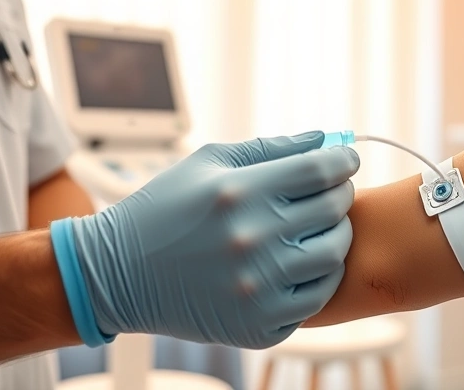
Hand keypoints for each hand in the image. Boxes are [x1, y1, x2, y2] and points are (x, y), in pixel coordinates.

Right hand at [49, 132, 359, 348]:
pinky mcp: (258, 324)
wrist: (118, 274)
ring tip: (319, 226)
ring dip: (336, 234)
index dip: (343, 160)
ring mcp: (257, 287)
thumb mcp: (209, 163)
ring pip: (334, 254)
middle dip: (340, 194)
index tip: (345, 158)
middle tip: (331, 191)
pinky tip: (303, 261)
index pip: (321, 171)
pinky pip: (317, 297)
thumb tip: (323, 139)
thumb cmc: (164, 209)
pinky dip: (320, 276)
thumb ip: (271, 148)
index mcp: (240, 193)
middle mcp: (252, 240)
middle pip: (334, 210)